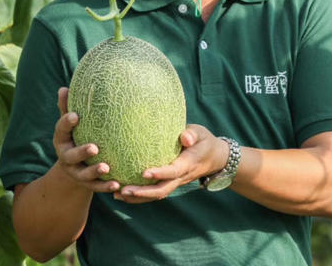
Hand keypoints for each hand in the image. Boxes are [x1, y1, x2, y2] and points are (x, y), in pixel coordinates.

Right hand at [53, 87, 119, 193]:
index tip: (76, 115)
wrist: (73, 169)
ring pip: (84, 175)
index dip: (67, 123)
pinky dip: (106, 186)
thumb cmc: (76, 137)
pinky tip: (118, 184)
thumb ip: (67, 109)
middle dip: (81, 152)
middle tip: (94, 147)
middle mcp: (67, 157)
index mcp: (62, 140)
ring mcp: (76, 172)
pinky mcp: (87, 185)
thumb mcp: (70, 125)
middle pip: (71, 156)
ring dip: (95, 172)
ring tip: (107, 168)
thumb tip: (63, 88)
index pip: (61, 130)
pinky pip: (96, 187)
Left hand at [113, 124, 228, 203]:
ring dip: (137, 198)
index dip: (160, 173)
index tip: (144, 173)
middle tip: (123, 190)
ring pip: (156, 195)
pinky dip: (139, 196)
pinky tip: (122, 194)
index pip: (173, 171)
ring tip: (116, 195)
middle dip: (142, 193)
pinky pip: (155, 192)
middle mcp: (180, 177)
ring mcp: (175, 182)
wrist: (215, 157)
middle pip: (161, 190)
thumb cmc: (204, 141)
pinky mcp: (170, 182)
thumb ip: (192, 134)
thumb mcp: (201, 133)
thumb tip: (184, 136)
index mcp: (188, 163)